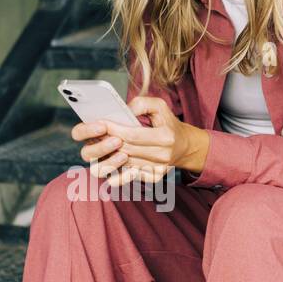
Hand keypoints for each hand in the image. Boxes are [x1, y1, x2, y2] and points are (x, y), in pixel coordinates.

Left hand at [73, 95, 201, 186]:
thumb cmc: (167, 123)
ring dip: (109, 156)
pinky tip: (110, 164)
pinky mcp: (154, 177)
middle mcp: (163, 156)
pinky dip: (117, 172)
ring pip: (125, 164)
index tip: (101, 123)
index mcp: (165, 137)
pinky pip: (130, 176)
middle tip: (98, 133)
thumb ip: (141, 104)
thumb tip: (123, 111)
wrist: (184, 146)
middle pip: (126, 150)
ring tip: (104, 145)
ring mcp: (158, 169)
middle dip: (108, 141)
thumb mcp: (159, 106)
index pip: (132, 135)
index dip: (113, 129)